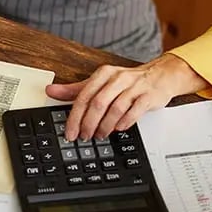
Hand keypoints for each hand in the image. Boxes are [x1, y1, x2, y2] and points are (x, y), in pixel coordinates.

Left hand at [46, 54, 208, 141]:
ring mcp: (134, 87)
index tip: (70, 131)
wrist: (160, 76)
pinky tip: (119, 129)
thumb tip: (51, 91)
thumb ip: (76, 89)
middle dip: (88, 123)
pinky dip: (125, 122)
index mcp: (103, 74)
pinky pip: (134, 111)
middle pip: (98, 103)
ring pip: (115, 108)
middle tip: (84, 137)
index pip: (83, 96)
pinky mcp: (148, 96)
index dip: (75, 116)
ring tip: (100, 135)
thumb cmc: (127, 82)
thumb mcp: (100, 83)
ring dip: (105, 126)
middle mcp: (118, 78)